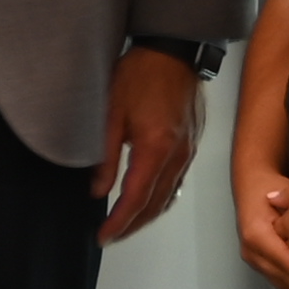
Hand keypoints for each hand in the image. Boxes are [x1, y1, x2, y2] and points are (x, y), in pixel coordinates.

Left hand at [91, 46, 203, 241]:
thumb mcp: (111, 113)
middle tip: (110, 236)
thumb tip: (97, 190)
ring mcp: (188, 152)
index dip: (118, 222)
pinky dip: (160, 198)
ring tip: (125, 225)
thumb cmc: (140, 74)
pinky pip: (176, 182)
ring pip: (168, 197)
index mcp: (155, 148)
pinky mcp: (191, 145)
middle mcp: (177, 156)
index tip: (103, 236)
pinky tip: (147, 200)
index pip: (135, 199)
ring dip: (146, 215)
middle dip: (132, 226)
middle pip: (155, 205)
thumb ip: (105, 156)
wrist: (173, 52)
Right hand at [230, 174, 288, 288]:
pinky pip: (281, 283)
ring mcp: (255, 260)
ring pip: (281, 284)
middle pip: (281, 277)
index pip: (281, 257)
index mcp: (256, 234)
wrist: (251, 189)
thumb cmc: (269, 190)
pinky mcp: (262, 266)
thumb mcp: (284, 195)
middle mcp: (252, 251)